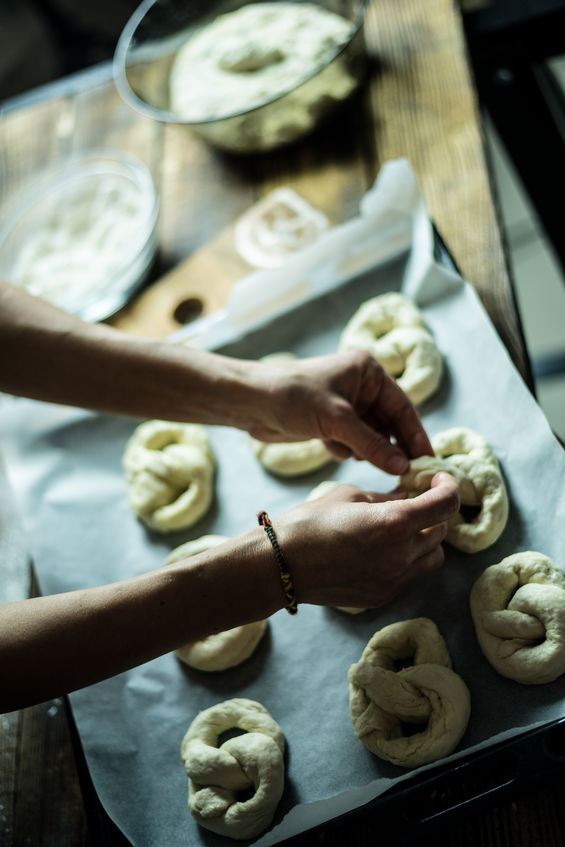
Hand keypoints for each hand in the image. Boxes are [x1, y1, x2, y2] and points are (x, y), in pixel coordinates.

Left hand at [248, 350, 432, 473]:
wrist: (249, 402)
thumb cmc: (292, 397)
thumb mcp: (336, 420)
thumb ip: (371, 444)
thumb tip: (402, 466)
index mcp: (368, 372)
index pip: (403, 407)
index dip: (416, 435)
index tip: (428, 462)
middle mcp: (360, 386)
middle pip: (390, 423)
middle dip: (391, 447)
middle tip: (405, 475)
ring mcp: (345, 404)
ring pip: (371, 436)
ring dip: (366, 450)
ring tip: (355, 454)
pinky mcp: (330, 421)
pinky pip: (352, 442)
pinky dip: (346, 449)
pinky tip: (332, 448)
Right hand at [277, 472, 459, 609]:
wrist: (280, 565)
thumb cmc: (309, 522)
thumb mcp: (350, 496)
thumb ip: (386, 497)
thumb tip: (409, 496)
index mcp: (394, 522)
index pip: (446, 503)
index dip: (449, 486)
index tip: (438, 479)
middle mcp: (401, 555)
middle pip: (441, 530)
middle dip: (432, 512)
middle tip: (415, 500)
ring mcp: (394, 580)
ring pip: (433, 557)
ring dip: (425, 539)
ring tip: (401, 528)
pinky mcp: (383, 596)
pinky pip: (410, 575)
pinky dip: (406, 559)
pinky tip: (381, 549)